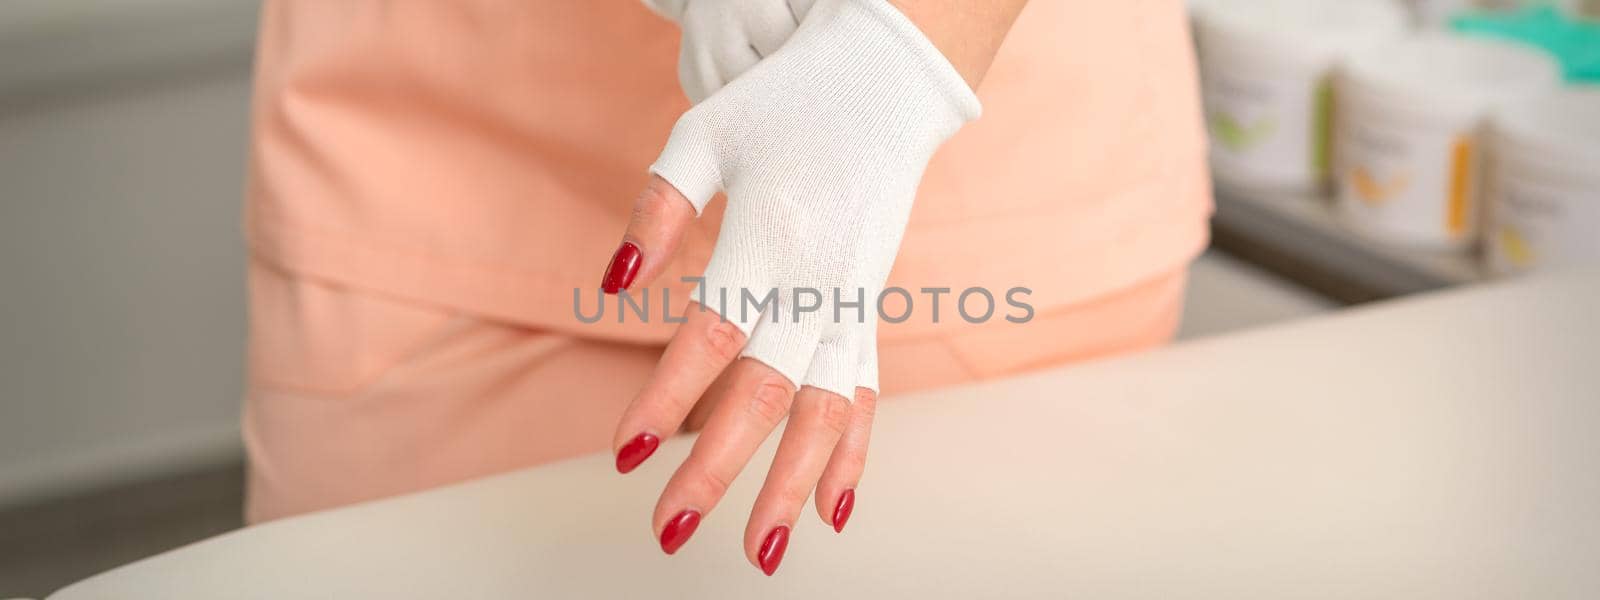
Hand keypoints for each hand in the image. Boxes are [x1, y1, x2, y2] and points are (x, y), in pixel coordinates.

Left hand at [603, 0, 979, 574]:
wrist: (887, 82)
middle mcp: (819, 281)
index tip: (624, 454)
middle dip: (718, 469)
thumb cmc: (783, 104)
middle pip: (770, 393)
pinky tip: (834, 513)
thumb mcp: (705, 136)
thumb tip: (613, 283)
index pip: (713, 335)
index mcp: (771, 237)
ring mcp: (853, 301)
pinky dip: (854, 454)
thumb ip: (658, 211)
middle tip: (666, 531)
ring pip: (829, 411)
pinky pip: (867, 393)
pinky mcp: (870, 308)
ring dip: (793, 486)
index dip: (665, 396)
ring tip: (758, 554)